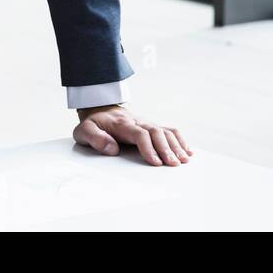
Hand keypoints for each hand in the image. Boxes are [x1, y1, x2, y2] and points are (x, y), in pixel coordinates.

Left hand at [73, 104, 192, 165]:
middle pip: (157, 132)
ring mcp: (146, 123)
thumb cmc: (94, 123)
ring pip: (165, 131)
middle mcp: (138, 122)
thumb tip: (112, 148)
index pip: (140, 134)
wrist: (101, 108)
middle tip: (173, 164)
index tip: (155, 162)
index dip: (149, 148)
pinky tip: (187, 151)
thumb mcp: (84, 130)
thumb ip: (95, 138)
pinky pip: (169, 130)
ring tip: (183, 160)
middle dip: (166, 149)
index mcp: (123, 124)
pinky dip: (180, 140)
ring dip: (176, 145)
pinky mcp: (151, 126)